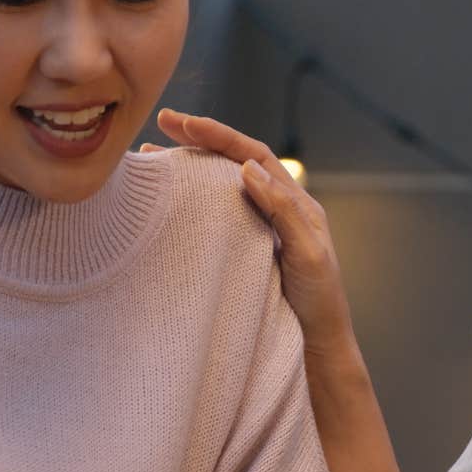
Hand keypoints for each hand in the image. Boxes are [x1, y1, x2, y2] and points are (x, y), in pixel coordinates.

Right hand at [150, 109, 359, 363]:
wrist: (316, 348)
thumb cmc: (319, 302)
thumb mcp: (308, 253)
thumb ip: (282, 210)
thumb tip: (247, 167)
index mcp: (296, 203)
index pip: (254, 155)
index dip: (219, 135)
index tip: (184, 122)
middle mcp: (277, 210)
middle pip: (234, 162)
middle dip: (199, 140)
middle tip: (161, 123)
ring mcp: (258, 230)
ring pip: (220, 188)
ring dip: (190, 168)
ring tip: (152, 158)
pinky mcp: (242, 253)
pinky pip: (214, 218)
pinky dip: (191, 203)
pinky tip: (166, 204)